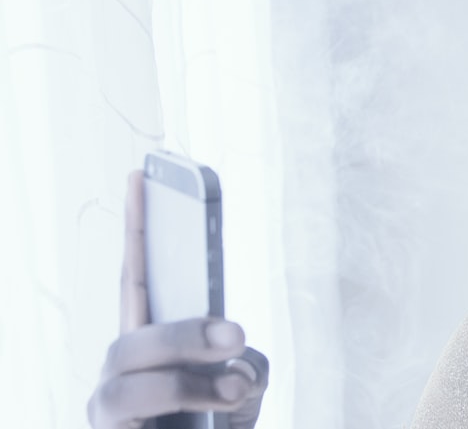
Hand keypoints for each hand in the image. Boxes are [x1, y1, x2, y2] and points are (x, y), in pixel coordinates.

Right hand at [88, 171, 268, 428]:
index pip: (137, 276)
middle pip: (130, 330)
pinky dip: (189, 404)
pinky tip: (225, 410)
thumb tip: (237, 363)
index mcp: (152, 340)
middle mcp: (121, 368)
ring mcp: (108, 405)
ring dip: (188, 378)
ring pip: (127, 373)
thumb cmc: (221, 422)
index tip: (139, 176)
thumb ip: (245, 362)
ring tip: (237, 388)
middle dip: (185, 331)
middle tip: (238, 337)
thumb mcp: (245, 383)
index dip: (136, 228)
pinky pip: (135, 413)